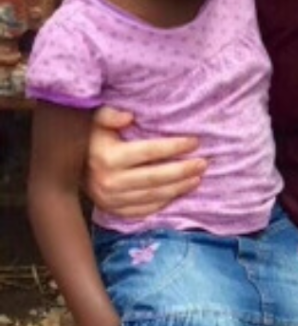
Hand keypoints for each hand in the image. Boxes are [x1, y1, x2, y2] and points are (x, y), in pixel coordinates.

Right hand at [85, 107, 205, 217]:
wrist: (67, 168)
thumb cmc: (89, 138)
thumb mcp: (94, 120)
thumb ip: (109, 114)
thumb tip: (128, 116)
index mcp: (108, 158)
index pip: (149, 152)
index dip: (174, 146)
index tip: (195, 141)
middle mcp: (109, 182)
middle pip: (155, 177)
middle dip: (183, 170)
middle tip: (203, 163)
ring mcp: (110, 200)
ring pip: (153, 195)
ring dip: (178, 187)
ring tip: (197, 178)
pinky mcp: (112, 211)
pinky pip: (144, 210)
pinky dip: (163, 202)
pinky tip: (179, 193)